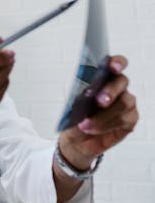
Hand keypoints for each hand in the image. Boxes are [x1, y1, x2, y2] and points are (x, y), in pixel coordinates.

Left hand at [58, 55, 137, 169]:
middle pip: (121, 82)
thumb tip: (87, 95)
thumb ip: (81, 98)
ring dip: (103, 115)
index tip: (112, 66)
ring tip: (85, 124)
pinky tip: (93, 129)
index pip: (116, 64)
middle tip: (99, 101)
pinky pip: (123, 120)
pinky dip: (106, 125)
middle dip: (110, 90)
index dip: (117, 63)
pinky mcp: (130, 119)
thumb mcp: (72, 107)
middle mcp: (117, 88)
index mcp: (102, 78)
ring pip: (123, 103)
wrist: (76, 140)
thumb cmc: (75, 117)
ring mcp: (125, 103)